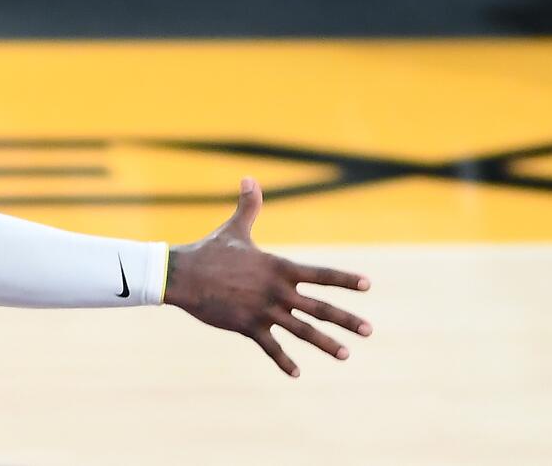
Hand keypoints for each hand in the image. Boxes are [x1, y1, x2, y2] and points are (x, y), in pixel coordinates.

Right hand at [164, 177, 371, 376]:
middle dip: (345, 319)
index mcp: (277, 267)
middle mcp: (275, 290)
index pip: (319, 274)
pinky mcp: (247, 325)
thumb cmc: (209, 251)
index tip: (368, 285)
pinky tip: (297, 373)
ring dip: (325, 343)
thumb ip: (248, 207)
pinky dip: (283, 361)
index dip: (344, 279)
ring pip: (301, 330)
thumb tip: (249, 178)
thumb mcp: (233, 229)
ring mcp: (262, 310)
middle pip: (318, 307)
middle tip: (369, 330)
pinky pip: (270, 346)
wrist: (182, 275)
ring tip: (346, 354)